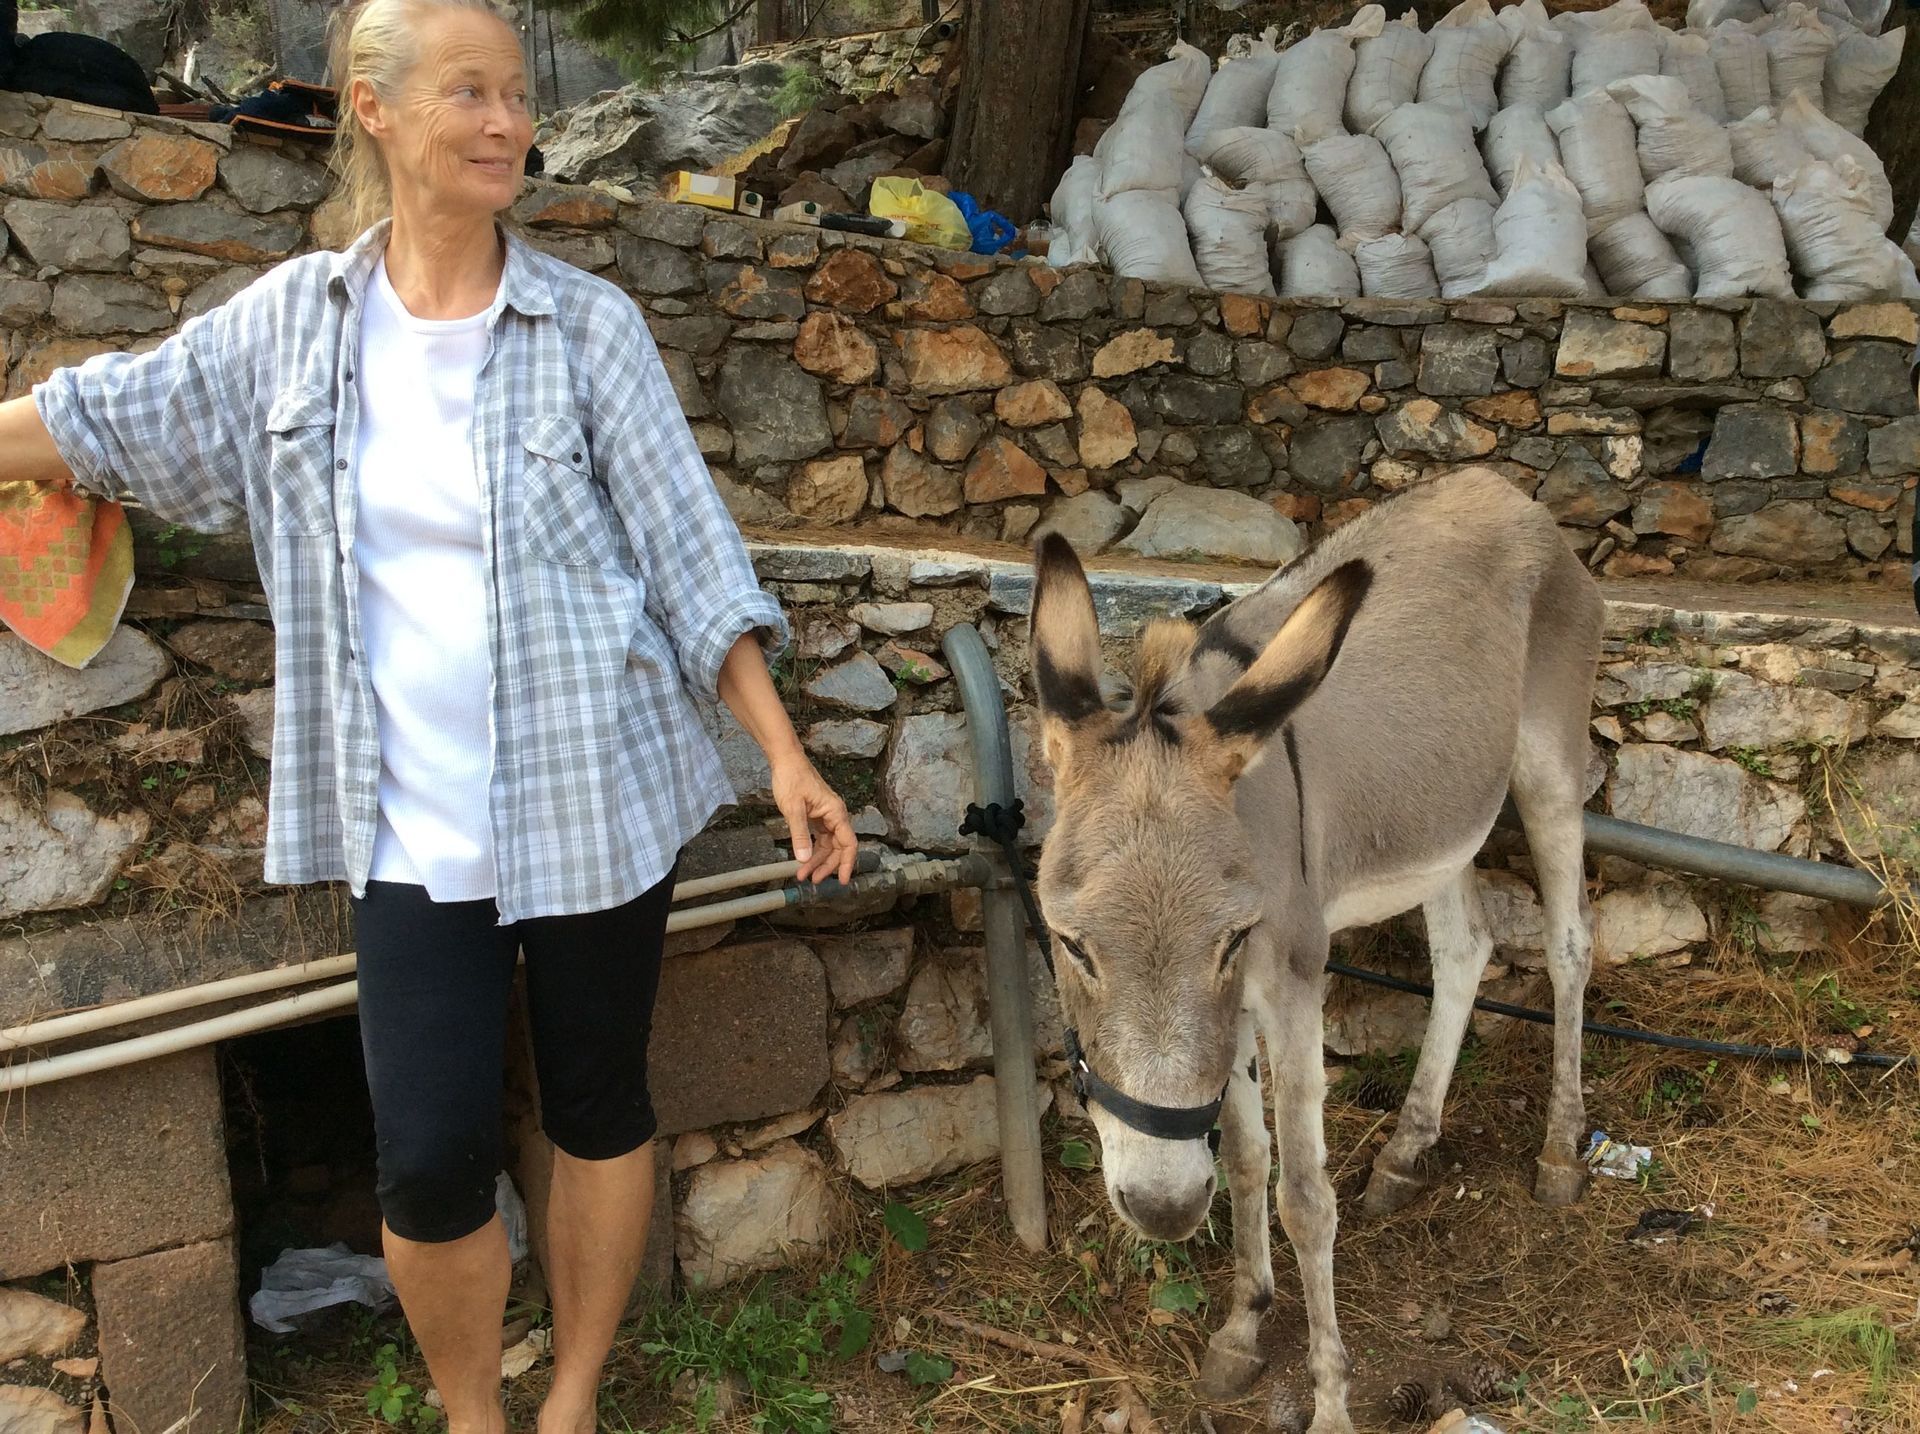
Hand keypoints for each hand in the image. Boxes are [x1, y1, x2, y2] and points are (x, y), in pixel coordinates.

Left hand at [771, 755, 857, 885]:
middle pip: (838, 847)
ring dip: (817, 859)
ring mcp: (826, 816)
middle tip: (813, 880)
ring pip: (828, 844)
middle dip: (827, 865)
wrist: (786, 761)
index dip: (847, 864)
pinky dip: (812, 849)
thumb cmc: (792, 779)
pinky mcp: (817, 815)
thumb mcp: (793, 809)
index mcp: (836, 813)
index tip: (844, 881)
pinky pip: (820, 837)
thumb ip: (800, 834)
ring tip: (803, 873)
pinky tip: (804, 858)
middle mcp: (835, 815)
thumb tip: (804, 858)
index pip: (848, 844)